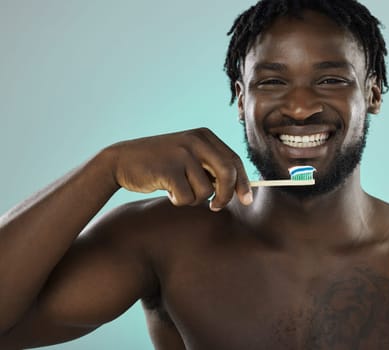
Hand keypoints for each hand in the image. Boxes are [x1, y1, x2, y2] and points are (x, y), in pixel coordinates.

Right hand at [106, 128, 251, 210]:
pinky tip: (166, 189)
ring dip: (193, 198)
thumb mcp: (189, 157)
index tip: (247, 200)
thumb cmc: (161, 164)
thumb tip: (241, 189)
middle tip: (216, 207)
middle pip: (227, 174)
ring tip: (177, 189)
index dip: (243, 183)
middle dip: (226, 196)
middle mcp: (196, 141)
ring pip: (206, 190)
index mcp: (205, 136)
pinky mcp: (169, 169)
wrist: (122, 161)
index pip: (234, 160)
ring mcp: (182, 154)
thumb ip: (212, 167)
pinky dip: (178, 201)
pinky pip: (186, 197)